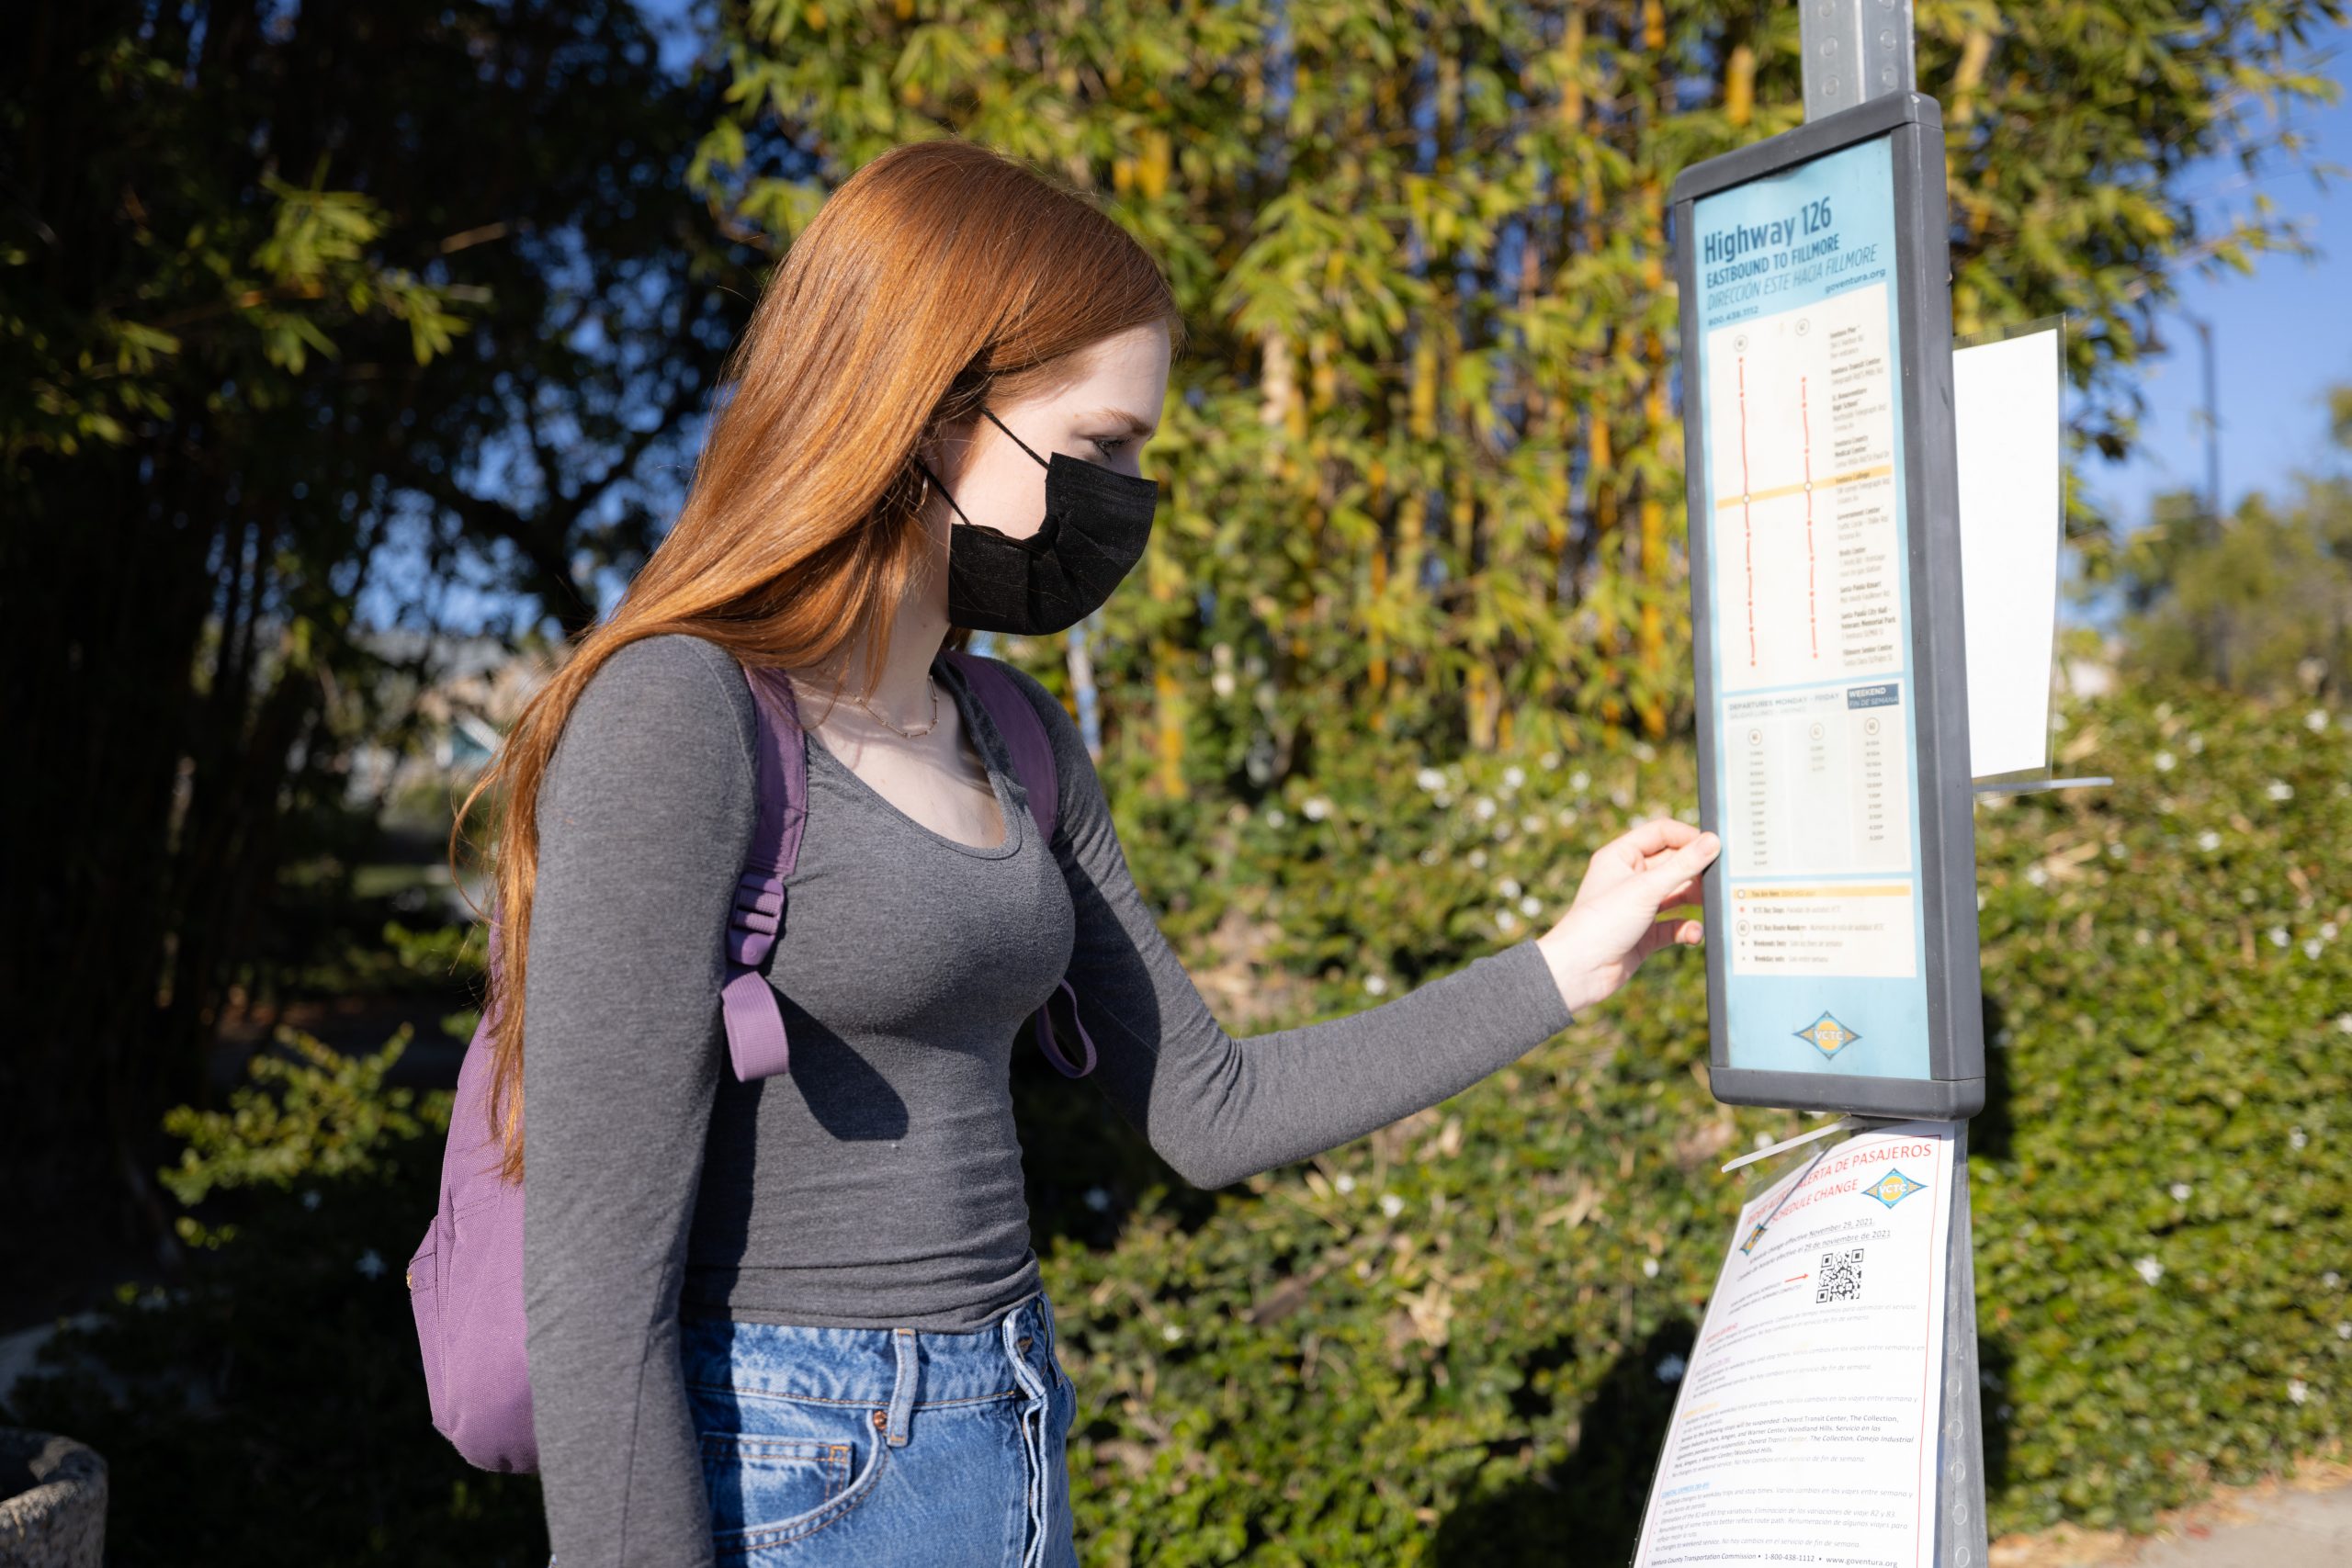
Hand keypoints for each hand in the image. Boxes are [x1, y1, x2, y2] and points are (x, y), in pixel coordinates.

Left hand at [1533, 817, 1719, 1016]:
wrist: (1580, 971)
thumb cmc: (1601, 922)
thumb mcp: (1646, 889)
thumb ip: (1683, 865)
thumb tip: (1712, 842)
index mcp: (1621, 857)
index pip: (1660, 833)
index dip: (1687, 837)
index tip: (1713, 847)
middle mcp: (1629, 878)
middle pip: (1673, 864)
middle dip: (1695, 872)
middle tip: (1717, 880)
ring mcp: (1638, 906)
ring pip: (1676, 895)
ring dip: (1695, 900)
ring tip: (1711, 905)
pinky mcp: (1645, 934)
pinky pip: (1674, 925)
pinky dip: (1686, 929)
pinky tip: (1693, 934)